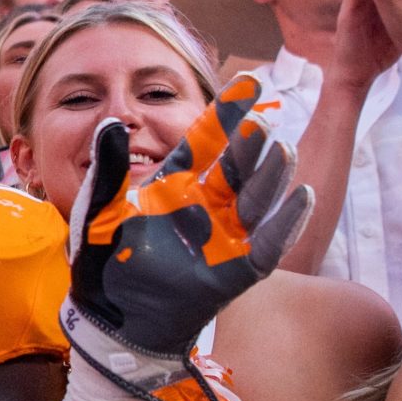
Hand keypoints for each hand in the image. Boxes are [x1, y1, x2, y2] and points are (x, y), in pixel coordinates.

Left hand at [62, 78, 311, 396]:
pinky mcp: (236, 270)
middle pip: (236, 165)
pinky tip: (301, 197)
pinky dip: (286, 223)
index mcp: (174, 183)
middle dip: (250, 143)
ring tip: (282, 148)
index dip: (228, 111)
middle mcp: (204, 204)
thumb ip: (108, 167)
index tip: (250, 80)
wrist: (110, 321)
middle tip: (261, 122)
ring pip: (256, 198)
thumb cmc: (102, 264)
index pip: (206, 139)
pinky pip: (268, 244)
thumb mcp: (100, 211)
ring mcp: (223, 236)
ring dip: (271, 174)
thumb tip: (112, 120)